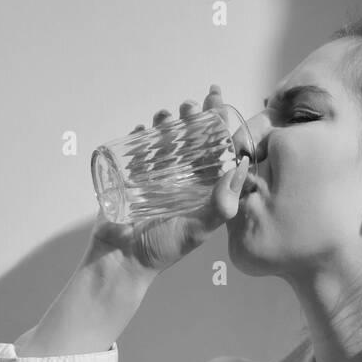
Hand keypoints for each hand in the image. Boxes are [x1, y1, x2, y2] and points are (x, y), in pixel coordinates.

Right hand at [85, 84, 250, 277]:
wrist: (120, 262)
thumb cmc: (161, 249)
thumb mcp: (197, 230)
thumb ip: (221, 205)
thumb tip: (240, 167)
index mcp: (202, 190)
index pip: (215, 150)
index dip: (218, 124)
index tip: (216, 99)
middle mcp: (181, 180)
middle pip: (190, 139)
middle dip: (191, 117)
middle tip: (189, 106)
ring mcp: (155, 177)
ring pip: (164, 140)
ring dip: (166, 122)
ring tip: (166, 115)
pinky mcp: (131, 177)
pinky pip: (137, 149)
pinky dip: (141, 135)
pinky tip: (144, 128)